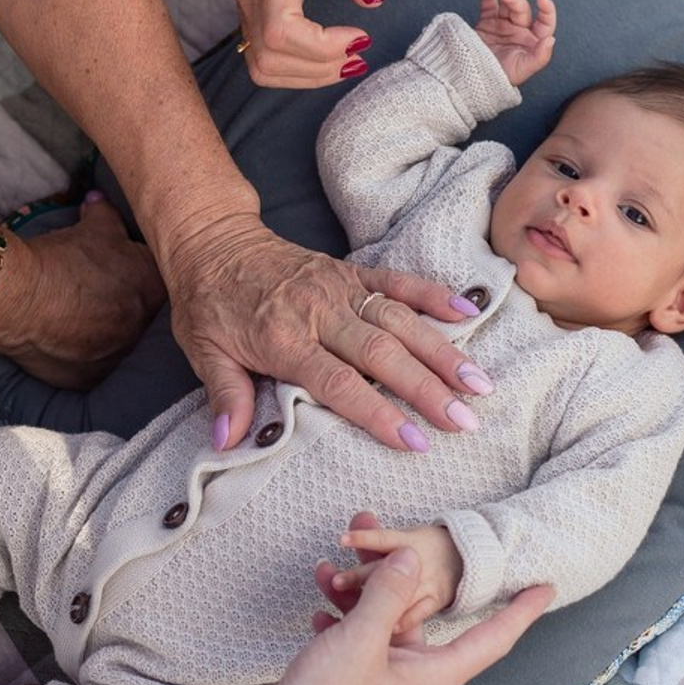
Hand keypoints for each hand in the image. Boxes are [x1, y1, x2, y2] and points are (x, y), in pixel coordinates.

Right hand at [0, 195, 165, 388]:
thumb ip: (106, 215)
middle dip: (124, 301)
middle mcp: (144, 325)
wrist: (16, 298)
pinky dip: (85, 353)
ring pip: (120, 340)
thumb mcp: (91, 228)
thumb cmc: (58, 259)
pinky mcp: (93, 377)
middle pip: (142, 312)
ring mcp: (120, 355)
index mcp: (152, 287)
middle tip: (98, 291)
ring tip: (81, 315)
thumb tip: (100, 201)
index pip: (158, 278)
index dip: (138, 271)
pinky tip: (68, 339)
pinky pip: (96, 365)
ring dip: (106, 329)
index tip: (120, 268)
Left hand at [162, 212, 493, 450]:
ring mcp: (340, 288)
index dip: (377, 412)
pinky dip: (433, 296)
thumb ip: (225, 396)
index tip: (414, 440)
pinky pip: (398, 281)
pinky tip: (467, 314)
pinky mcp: (351, 271)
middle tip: (465, 421)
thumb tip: (227, 442)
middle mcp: (319, 312)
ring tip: (480, 383)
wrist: (211, 241)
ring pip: (400, 320)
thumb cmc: (209, 304)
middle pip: (381, 354)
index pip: (338, 382)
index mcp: (284, 338)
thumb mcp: (204, 352)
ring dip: (442, 352)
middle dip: (427, 389)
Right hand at [231, 0, 383, 87]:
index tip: (359, 35)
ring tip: (348, 60)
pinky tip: (328, 58)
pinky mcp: (252, 18)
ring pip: (264, 69)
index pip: (280, 32)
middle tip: (360, 51)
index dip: (321, 47)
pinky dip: (298, 73)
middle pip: (271, 59)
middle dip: (321, 68)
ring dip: (310, 77)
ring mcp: (246, 10)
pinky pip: (265, 63)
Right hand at [249, 539, 552, 684]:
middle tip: (378, 539)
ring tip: (329, 570)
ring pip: (382, 631)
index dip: (520, 611)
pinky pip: (358, 650)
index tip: (546, 587)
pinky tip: (317, 610)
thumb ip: (389, 594)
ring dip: (358, 599)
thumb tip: (412, 561)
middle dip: (396, 580)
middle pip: (420, 621)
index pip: (491, 639)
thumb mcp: (360, 640)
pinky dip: (341, 625)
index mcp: (433, 680)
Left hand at [331, 512, 462, 631]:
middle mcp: (418, 562)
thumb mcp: (405, 535)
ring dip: (374, 601)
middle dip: (358, 576)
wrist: (469, 556)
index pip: (382, 539)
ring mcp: (428, 583)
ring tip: (352, 612)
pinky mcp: (435, 601)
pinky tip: (384, 628)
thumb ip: (380, 536)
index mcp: (408, 541)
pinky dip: (402, 620)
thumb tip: (359, 516)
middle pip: (385, 570)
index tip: (343, 540)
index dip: (363, 538)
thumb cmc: (426, 548)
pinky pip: (417, 615)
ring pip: (399, 594)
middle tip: (336, 581)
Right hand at [474, 0, 555, 86]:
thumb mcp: (523, 70)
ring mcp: (503, 26)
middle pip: (521, 8)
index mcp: (533, 40)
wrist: (472, 81)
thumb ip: (540, 56)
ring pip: (507, 3)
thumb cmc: (501, 78)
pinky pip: (489, 7)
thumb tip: (551, 39)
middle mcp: (520, 30)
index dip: (546, 9)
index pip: (545, 22)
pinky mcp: (486, 24)